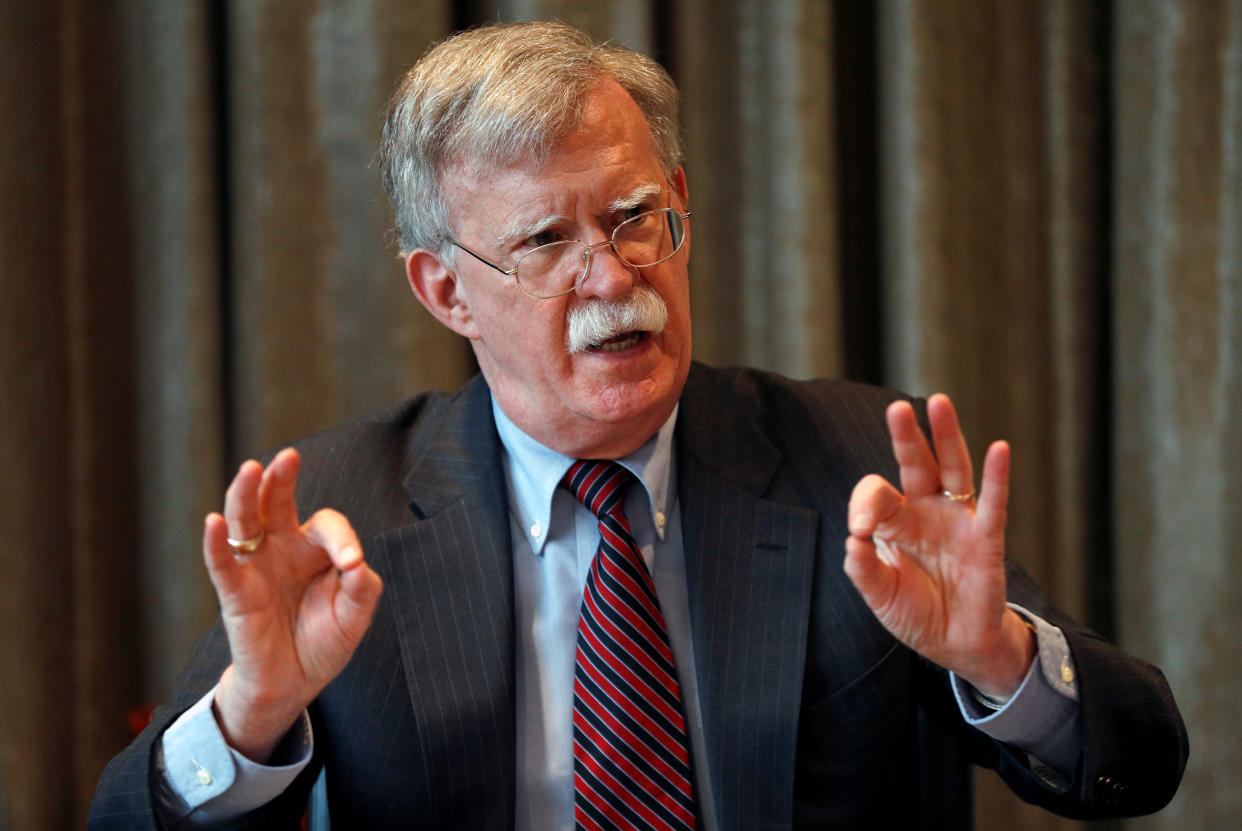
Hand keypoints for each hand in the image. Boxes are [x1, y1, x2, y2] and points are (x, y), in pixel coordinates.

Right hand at [202, 448, 382, 761]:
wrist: (293, 685)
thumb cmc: (323, 643)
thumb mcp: (355, 618)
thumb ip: (362, 590)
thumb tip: (358, 564)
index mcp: (315, 549)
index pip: (327, 525)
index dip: (342, 539)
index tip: (353, 564)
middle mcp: (282, 549)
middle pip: (277, 503)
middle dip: (281, 479)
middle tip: (288, 457)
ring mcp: (256, 567)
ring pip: (246, 521)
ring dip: (245, 494)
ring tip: (251, 469)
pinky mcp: (236, 593)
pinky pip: (222, 563)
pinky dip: (216, 542)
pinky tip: (213, 521)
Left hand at [844, 394, 1033, 698]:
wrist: (955, 645)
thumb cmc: (916, 614)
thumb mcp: (880, 596)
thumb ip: (863, 570)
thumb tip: (853, 541)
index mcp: (895, 522)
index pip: (876, 495)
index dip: (865, 505)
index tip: (860, 531)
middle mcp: (926, 511)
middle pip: (916, 464)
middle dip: (906, 436)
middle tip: (896, 409)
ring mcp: (957, 520)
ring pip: (953, 469)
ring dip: (947, 436)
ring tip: (940, 403)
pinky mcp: (986, 538)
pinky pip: (993, 502)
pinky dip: (998, 476)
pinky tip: (999, 448)